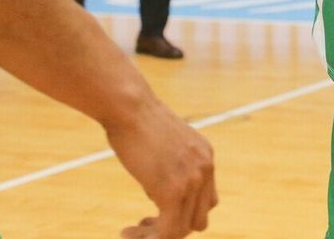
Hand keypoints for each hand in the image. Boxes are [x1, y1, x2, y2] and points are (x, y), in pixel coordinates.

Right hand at [106, 98, 216, 238]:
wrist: (129, 108)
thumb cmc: (136, 122)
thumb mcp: (164, 146)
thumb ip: (170, 169)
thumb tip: (160, 196)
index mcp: (205, 157)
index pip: (207, 201)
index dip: (183, 213)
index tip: (154, 214)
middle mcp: (205, 169)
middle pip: (199, 218)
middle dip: (172, 227)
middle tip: (143, 224)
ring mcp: (192, 180)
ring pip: (183, 229)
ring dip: (157, 236)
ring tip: (132, 232)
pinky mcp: (173, 191)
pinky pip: (168, 231)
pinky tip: (126, 233)